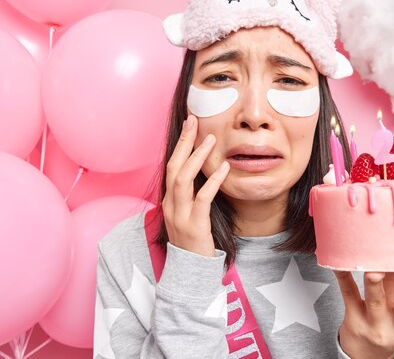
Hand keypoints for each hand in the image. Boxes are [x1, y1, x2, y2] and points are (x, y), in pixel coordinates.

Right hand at [162, 114, 229, 256]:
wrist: (189, 273)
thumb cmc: (194, 242)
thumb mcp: (189, 214)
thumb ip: (194, 195)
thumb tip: (207, 173)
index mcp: (169, 201)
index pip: (171, 166)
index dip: (180, 145)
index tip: (190, 125)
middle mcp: (170, 205)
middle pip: (173, 166)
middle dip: (183, 142)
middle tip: (194, 121)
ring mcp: (179, 215)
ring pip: (183, 179)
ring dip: (196, 157)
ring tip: (210, 140)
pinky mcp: (194, 226)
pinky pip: (202, 198)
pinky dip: (213, 181)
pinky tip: (225, 168)